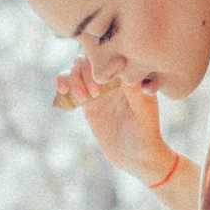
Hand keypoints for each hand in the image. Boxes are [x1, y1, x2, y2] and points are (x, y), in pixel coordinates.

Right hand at [53, 51, 180, 193]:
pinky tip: (64, 92)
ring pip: (78, 68)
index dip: (103, 61)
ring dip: (74, 77)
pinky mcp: (87, 99)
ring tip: (82, 98)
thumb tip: (122, 69)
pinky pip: (70, 83)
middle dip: (87, 72)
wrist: (135, 156)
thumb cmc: (146, 133)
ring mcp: (99, 87)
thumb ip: (135, 92)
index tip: (104, 81)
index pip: (112, 54)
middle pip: (91, 58)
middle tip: (94, 95)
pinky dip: (63, 82)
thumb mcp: (144, 114)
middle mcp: (113, 76)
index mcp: (129, 73)